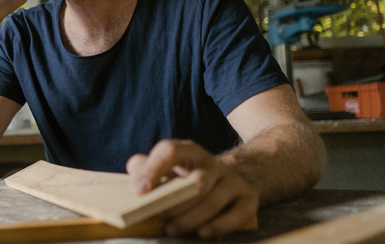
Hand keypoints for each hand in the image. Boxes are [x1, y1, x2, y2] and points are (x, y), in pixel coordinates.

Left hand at [125, 139, 258, 237]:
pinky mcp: (248, 199)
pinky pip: (238, 214)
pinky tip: (202, 233)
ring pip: (213, 200)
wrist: (236, 175)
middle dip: (174, 202)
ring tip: (171, 229)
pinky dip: (219, 225)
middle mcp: (213, 163)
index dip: (153, 169)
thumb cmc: (191, 175)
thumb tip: (136, 181)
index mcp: (189, 151)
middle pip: (195, 181)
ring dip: (190, 218)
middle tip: (157, 215)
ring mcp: (233, 180)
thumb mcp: (169, 166)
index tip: (140, 190)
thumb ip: (146, 168)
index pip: (171, 151)